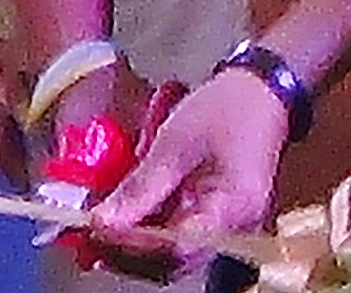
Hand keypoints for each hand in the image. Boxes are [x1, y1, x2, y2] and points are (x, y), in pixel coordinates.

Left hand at [83, 67, 290, 278]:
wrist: (261, 89)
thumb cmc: (227, 107)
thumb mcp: (175, 141)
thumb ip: (140, 187)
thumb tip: (102, 222)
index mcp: (231, 207)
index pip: (177, 247)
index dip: (133, 245)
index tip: (97, 229)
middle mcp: (234, 228)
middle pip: (174, 262)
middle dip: (127, 253)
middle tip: (89, 233)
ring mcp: (226, 226)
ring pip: (173, 256)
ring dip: (133, 247)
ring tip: (100, 227)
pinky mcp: (215, 219)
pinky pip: (178, 238)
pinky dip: (147, 233)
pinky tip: (123, 219)